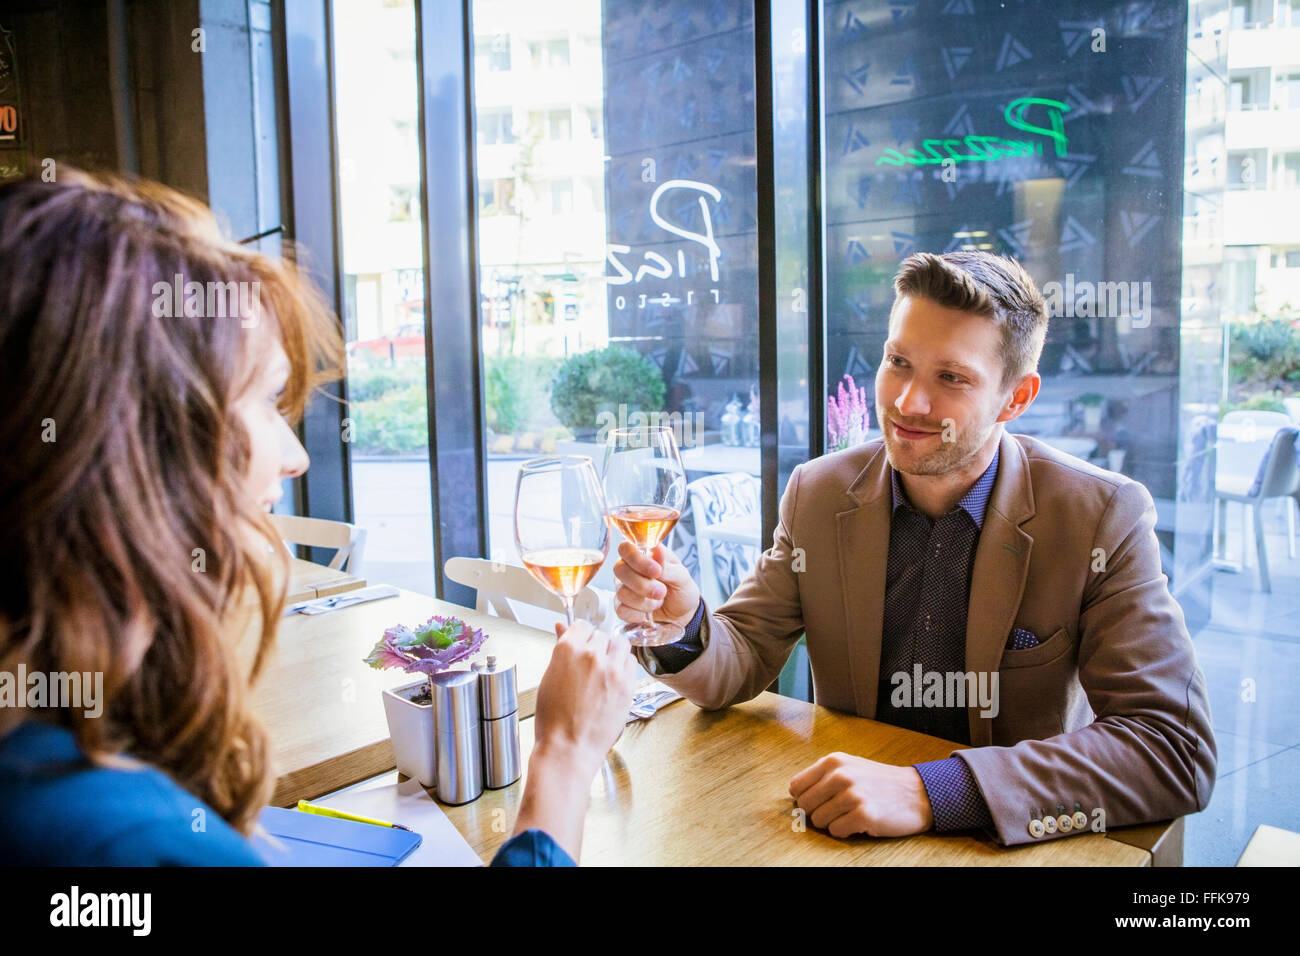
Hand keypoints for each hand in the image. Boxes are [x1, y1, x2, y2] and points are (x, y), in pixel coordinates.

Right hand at [532, 620, 637, 771]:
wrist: (568, 748)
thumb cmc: (554, 720)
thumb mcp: (550, 677)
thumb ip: (561, 649)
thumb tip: (561, 628)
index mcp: (568, 649)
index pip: (582, 626)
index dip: (582, 637)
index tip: (582, 645)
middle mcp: (591, 655)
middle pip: (602, 634)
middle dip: (597, 646)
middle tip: (591, 665)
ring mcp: (611, 669)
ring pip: (620, 644)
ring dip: (613, 652)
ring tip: (604, 670)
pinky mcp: (627, 684)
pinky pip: (631, 661)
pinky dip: (624, 666)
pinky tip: (613, 680)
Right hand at [612, 541, 700, 629]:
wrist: (683, 612)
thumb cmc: (680, 588)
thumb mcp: (681, 575)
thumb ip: (667, 565)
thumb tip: (657, 550)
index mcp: (643, 554)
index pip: (626, 548)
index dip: (636, 559)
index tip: (656, 571)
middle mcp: (629, 569)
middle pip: (619, 570)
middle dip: (643, 584)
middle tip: (662, 591)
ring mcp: (623, 588)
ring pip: (622, 592)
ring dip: (645, 601)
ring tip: (659, 600)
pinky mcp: (622, 607)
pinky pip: (622, 610)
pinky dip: (639, 613)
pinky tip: (649, 611)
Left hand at [789, 752, 933, 837]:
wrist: (917, 794)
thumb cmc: (880, 783)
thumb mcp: (850, 767)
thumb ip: (822, 777)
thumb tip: (795, 795)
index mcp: (833, 761)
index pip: (796, 786)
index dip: (805, 798)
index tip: (819, 802)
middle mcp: (841, 775)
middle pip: (804, 805)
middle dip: (818, 812)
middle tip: (838, 810)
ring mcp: (852, 794)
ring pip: (818, 820)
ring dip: (833, 822)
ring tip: (851, 814)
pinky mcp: (863, 814)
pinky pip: (836, 831)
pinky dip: (845, 831)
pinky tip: (860, 822)